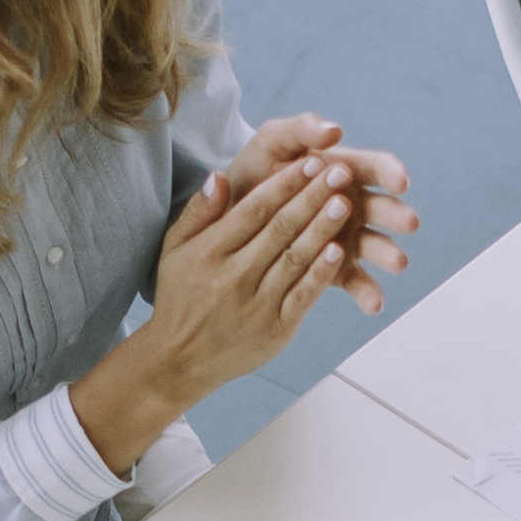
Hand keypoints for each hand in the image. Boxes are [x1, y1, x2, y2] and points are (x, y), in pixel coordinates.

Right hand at [81, 128, 362, 455]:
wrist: (180, 359)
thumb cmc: (181, 297)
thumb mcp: (174, 250)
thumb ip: (197, 213)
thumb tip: (219, 176)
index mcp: (208, 252)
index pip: (252, 210)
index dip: (284, 183)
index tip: (310, 161)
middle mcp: (232, 276)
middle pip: (279, 229)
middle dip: (312, 197)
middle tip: (340, 171)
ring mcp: (255, 304)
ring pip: (295, 258)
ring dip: (323, 229)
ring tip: (346, 202)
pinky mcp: (275, 329)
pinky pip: (303, 296)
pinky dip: (322, 273)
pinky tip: (340, 251)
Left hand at [218, 113, 419, 308]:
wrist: (228, 214)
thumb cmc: (255, 171)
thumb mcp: (273, 142)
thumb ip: (302, 130)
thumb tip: (335, 130)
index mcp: (342, 170)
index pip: (374, 168)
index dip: (390, 172)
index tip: (400, 181)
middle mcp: (351, 204)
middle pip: (381, 208)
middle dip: (396, 214)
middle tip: (409, 222)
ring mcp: (345, 237)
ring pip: (374, 245)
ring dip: (387, 253)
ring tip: (397, 262)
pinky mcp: (333, 268)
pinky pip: (354, 280)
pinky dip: (366, 292)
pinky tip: (374, 303)